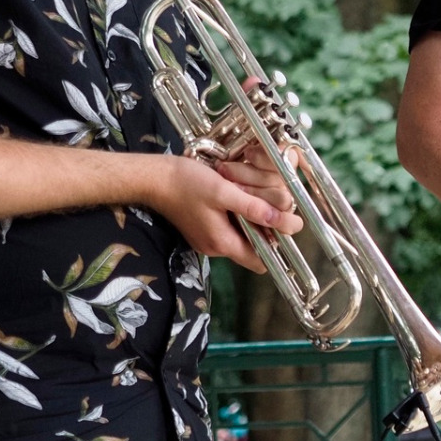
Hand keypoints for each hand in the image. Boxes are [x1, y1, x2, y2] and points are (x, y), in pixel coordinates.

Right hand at [154, 155, 304, 272]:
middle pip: (252, 248)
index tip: (286, 227)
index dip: (277, 247)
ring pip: (242, 237)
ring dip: (252, 222)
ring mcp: (208, 240)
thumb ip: (252, 207)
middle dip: (266, 231)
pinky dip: (239, 218)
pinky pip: (229, 229)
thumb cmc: (187, 183)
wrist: (154, 179)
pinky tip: (240, 199)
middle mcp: (216, 247)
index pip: (260, 261)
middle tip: (275, 206)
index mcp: (222, 243)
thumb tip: (281, 220)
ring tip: (258, 198)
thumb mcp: (223, 191)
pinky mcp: (203, 230)